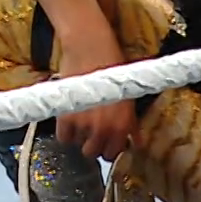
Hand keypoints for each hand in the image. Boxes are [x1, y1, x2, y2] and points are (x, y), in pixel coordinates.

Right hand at [54, 32, 138, 160]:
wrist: (90, 47)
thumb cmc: (112, 67)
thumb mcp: (129, 97)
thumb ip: (131, 124)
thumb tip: (137, 143)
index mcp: (122, 125)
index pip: (113, 154)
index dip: (108, 147)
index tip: (105, 140)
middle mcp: (104, 129)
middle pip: (93, 153)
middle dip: (93, 143)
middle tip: (92, 130)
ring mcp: (84, 124)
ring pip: (78, 145)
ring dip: (79, 136)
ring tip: (81, 119)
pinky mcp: (65, 117)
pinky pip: (63, 137)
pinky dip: (65, 131)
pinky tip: (70, 118)